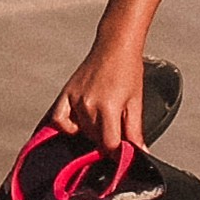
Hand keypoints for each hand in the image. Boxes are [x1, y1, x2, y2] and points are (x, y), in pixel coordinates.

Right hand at [53, 32, 154, 152]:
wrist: (115, 46)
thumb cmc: (127, 69)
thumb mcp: (136, 102)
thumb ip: (135, 130)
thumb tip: (140, 151)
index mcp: (108, 107)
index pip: (109, 144)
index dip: (117, 153)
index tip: (122, 154)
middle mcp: (88, 104)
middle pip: (95, 139)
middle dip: (107, 141)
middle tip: (116, 135)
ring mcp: (75, 99)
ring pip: (81, 131)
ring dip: (92, 133)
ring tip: (103, 123)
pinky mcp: (66, 93)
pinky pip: (59, 119)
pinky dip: (67, 127)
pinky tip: (77, 126)